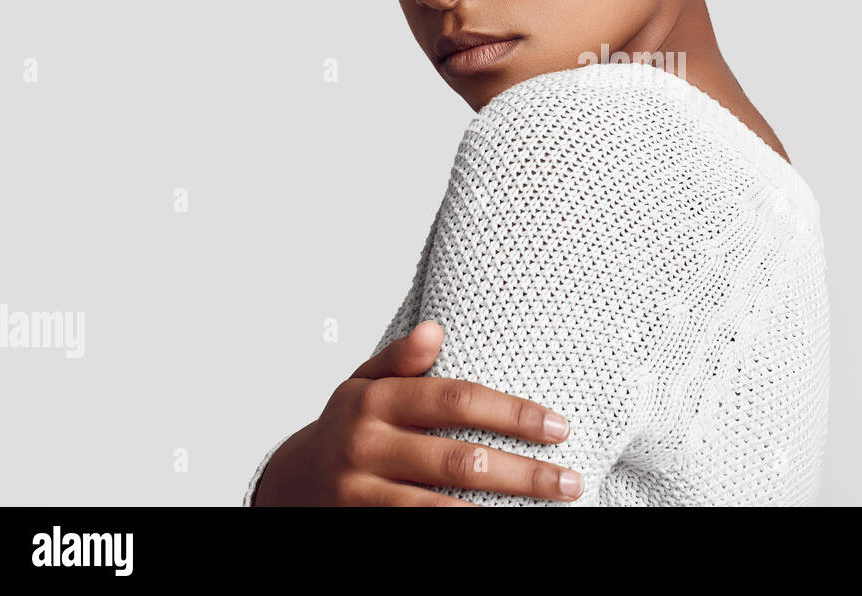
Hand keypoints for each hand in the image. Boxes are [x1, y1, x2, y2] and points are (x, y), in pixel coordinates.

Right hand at [251, 320, 582, 504]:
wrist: (291, 484)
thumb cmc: (347, 426)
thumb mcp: (363, 383)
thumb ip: (401, 358)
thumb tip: (436, 330)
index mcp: (376, 399)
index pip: (457, 401)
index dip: (513, 414)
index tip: (558, 427)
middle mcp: (367, 446)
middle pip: (461, 460)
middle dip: (524, 473)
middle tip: (570, 480)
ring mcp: (362, 492)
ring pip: (444, 507)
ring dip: (502, 511)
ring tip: (551, 510)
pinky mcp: (362, 525)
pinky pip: (422, 531)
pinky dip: (463, 528)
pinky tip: (501, 526)